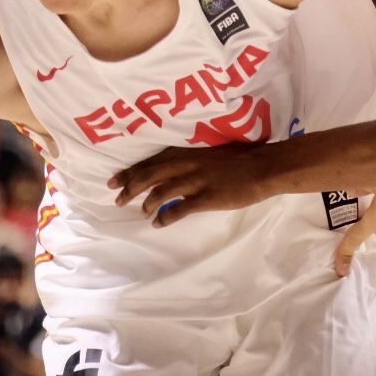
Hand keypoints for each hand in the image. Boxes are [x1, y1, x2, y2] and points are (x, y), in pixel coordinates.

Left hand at [109, 143, 277, 225]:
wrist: (262, 167)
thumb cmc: (239, 158)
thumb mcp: (208, 152)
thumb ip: (188, 159)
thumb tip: (170, 170)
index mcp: (185, 152)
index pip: (150, 161)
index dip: (129, 172)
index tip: (113, 182)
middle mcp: (186, 164)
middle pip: (148, 176)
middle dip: (129, 188)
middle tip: (118, 200)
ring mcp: (195, 181)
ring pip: (160, 192)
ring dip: (147, 204)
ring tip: (142, 213)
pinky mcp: (206, 197)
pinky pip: (179, 209)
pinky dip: (165, 217)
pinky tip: (158, 224)